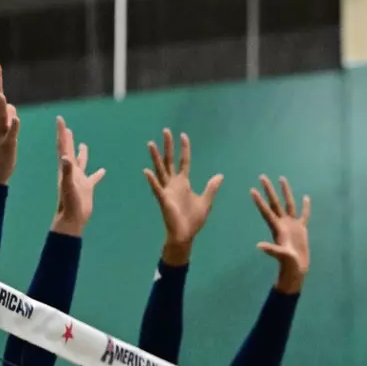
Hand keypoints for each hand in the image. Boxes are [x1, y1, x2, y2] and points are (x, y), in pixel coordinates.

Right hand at [0, 60, 20, 184]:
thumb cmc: (1, 152)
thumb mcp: (6, 132)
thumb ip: (7, 118)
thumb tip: (10, 105)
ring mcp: (1, 135)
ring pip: (0, 117)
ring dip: (0, 105)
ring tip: (0, 93)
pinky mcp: (7, 145)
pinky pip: (11, 135)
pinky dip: (13, 126)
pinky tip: (15, 118)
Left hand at [51, 117, 105, 236]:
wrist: (72, 219)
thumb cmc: (69, 203)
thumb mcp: (68, 186)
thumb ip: (67, 172)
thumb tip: (66, 157)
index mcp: (66, 168)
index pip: (63, 146)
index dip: (61, 133)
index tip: (60, 119)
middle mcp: (71, 171)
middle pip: (68, 151)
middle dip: (67, 138)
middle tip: (66, 127)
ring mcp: (79, 179)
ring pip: (80, 163)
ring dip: (81, 153)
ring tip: (83, 144)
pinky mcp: (87, 188)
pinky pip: (93, 178)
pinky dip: (98, 173)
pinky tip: (104, 170)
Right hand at [144, 129, 222, 263]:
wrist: (186, 235)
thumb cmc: (194, 219)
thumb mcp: (206, 201)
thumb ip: (211, 187)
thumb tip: (220, 175)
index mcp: (183, 183)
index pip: (183, 161)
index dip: (184, 149)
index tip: (183, 135)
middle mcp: (173, 184)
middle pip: (169, 161)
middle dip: (168, 146)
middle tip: (166, 131)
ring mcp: (167, 191)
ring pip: (160, 170)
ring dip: (155, 158)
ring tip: (151, 144)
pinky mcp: (163, 200)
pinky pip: (157, 189)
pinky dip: (152, 180)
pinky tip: (147, 171)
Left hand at [251, 175, 310, 292]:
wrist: (296, 268)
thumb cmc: (288, 263)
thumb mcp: (280, 255)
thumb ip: (271, 250)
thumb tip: (259, 246)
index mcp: (277, 228)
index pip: (267, 211)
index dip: (259, 201)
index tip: (252, 190)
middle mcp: (283, 223)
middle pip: (275, 203)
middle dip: (269, 190)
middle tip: (262, 176)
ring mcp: (292, 225)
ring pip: (289, 204)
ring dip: (285, 192)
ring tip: (282, 178)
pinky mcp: (302, 229)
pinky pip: (304, 215)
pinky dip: (305, 206)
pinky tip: (306, 197)